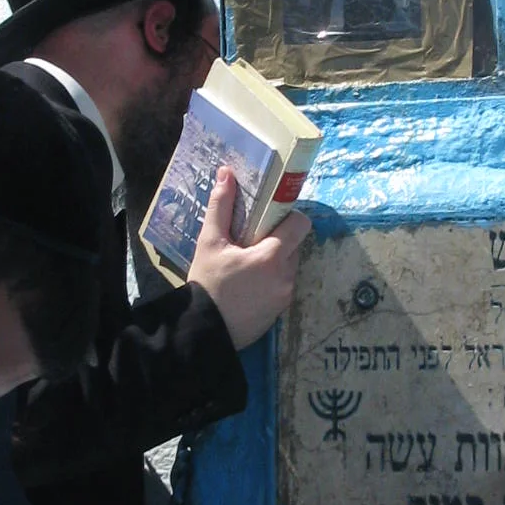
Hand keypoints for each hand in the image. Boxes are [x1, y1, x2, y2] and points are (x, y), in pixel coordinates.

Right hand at [188, 165, 311, 350]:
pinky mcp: (279, 313)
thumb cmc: (207, 283)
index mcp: (273, 256)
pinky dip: (270, 283)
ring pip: (288, 267)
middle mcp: (286, 276)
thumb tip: (226, 174)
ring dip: (273, 262)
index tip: (269, 218)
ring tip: (245, 266)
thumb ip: (221, 207)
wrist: (203, 331)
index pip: (301, 224)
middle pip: (293, 246)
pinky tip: (246, 286)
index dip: (288, 217)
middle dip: (277, 241)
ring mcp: (285, 296)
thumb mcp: (210, 242)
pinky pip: (281, 288)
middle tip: (250, 242)